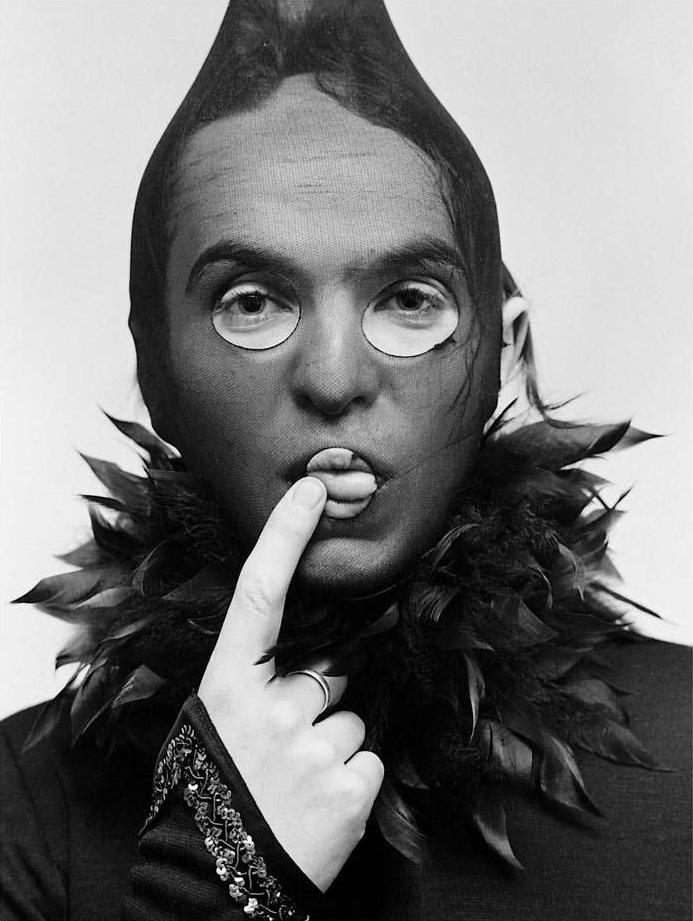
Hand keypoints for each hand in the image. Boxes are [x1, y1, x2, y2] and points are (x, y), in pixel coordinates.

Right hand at [198, 477, 383, 891]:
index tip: (312, 488)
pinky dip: (350, 778)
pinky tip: (319, 804)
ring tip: (296, 785)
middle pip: (325, 673)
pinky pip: (367, 758)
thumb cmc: (216, 794)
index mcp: (228, 686)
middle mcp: (271, 708)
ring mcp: (313, 747)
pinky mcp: (352, 787)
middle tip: (281, 750)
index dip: (284, 536)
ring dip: (331, 746)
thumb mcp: (216, 728)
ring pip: (350, 719)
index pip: (259, 594)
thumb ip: (255, 686)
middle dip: (316, 702)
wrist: (216, 884)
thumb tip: (312, 668)